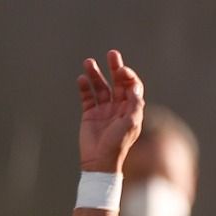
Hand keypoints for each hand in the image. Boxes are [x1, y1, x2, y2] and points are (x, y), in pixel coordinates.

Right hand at [77, 49, 144, 172]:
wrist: (99, 161)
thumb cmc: (118, 144)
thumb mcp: (131, 124)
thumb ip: (134, 105)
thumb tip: (134, 87)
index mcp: (131, 108)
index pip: (131, 85)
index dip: (128, 75)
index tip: (121, 70)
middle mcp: (118, 106)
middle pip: (117, 82)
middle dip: (115, 68)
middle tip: (112, 54)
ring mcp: (103, 110)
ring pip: (100, 87)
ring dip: (96, 74)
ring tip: (88, 62)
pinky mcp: (89, 114)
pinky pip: (87, 96)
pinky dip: (84, 87)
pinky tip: (81, 79)